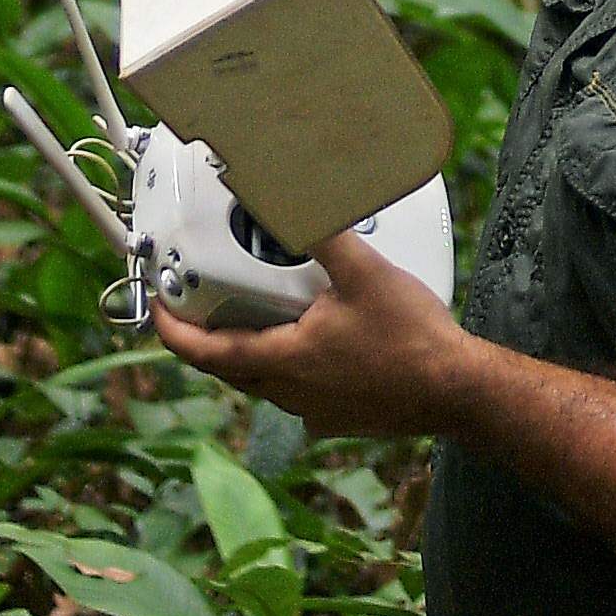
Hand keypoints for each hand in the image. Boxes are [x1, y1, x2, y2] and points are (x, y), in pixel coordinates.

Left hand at [151, 230, 485, 438]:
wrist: (457, 391)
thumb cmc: (412, 339)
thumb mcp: (364, 274)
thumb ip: (323, 232)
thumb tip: (294, 196)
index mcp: (285, 360)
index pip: (206, 354)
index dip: (173, 332)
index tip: (158, 312)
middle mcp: (292, 394)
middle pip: (230, 370)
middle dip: (208, 341)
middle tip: (199, 310)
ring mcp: (315, 412)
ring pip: (264, 384)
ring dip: (250, 354)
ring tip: (256, 319)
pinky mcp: (339, 419)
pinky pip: (298, 394)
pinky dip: (290, 369)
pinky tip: (315, 346)